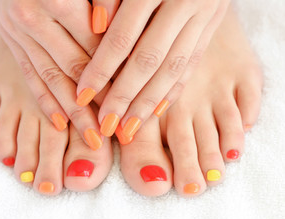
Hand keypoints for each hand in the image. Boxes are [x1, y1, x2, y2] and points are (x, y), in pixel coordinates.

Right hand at [0, 0, 119, 149]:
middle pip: (73, 68)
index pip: (95, 46)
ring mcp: (18, 33)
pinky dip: (46, 101)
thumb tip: (118, 39)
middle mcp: (33, 18)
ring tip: (92, 139)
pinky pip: (31, 76)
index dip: (116, 74)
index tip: (134, 99)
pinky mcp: (11, 42)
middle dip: (98, 102)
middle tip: (116, 130)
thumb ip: (102, 5)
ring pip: (51, 79)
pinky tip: (60, 123)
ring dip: (73, 112)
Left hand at [77, 0, 230, 137]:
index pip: (121, 38)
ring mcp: (203, 15)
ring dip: (149, 103)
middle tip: (106, 127)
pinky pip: (192, 63)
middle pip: (148, 61)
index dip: (100, 70)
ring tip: (129, 130)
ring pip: (173, 68)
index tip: (82, 96)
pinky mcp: (212, 25)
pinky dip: (174, 89)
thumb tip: (96, 26)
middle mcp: (184, 3)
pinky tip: (157, 111)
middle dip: (124, 97)